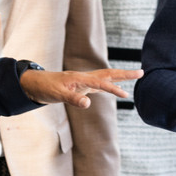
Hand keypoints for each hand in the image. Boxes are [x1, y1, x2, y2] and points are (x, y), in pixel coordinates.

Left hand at [20, 68, 142, 108]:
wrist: (34, 84)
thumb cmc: (45, 88)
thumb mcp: (57, 95)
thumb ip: (73, 98)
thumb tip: (88, 103)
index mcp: (80, 78)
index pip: (102, 83)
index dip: (114, 89)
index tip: (126, 95)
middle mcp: (84, 77)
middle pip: (109, 74)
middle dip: (125, 74)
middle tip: (142, 72)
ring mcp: (83, 81)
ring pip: (106, 78)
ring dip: (119, 77)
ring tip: (135, 76)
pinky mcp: (81, 86)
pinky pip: (100, 84)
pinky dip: (109, 85)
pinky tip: (114, 88)